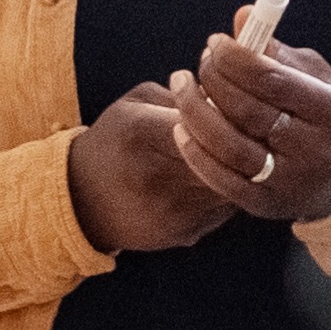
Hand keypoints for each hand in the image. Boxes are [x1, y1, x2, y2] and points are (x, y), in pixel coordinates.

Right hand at [69, 79, 238, 254]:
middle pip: (224, 155)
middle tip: (248, 128)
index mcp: (141, 134)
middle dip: (241, 140)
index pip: (205, 119)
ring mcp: (171, 210)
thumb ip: (180, 96)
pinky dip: (231, 190)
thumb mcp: (134, 105)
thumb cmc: (115, 142)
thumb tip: (227, 96)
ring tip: (239, 152)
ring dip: (241, 168)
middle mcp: (156, 176)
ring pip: (232, 184)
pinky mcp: (184, 233)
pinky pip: (227, 208)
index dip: (227, 111)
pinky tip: (222, 178)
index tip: (234, 104)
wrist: (82, 202)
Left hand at [182, 33, 330, 222]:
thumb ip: (279, 52)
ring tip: (182, 87)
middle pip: (247, 111)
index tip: (216, 43)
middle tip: (201, 62)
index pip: (272, 80)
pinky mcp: (268, 205)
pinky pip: (222, 181)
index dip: (235, 58)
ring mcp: (290, 182)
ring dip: (195, 112)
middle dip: (214, 79)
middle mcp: (314, 149)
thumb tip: (242, 17)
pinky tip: (183, 129)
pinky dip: (196, 153)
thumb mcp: (318, 79)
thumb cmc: (328, 117)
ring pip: (229, 146)